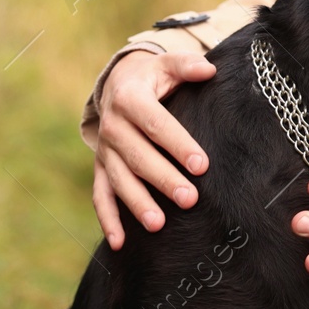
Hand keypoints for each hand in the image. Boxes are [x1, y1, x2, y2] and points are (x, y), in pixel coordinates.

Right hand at [92, 49, 216, 247]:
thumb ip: (187, 66)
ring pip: (119, 180)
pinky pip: (100, 196)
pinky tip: (120, 243)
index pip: (156, 125)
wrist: (118, 84)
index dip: (178, 145)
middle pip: (138, 157)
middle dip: (163, 180)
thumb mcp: (167, 65)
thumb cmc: (154, 78)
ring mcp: (104, 150)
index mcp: (130, 99)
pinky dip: (107, 220)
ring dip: (137, 203)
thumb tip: (208, 69)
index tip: (202, 165)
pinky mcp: (100, 167)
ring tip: (158, 225)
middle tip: (190, 199)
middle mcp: (112, 126)